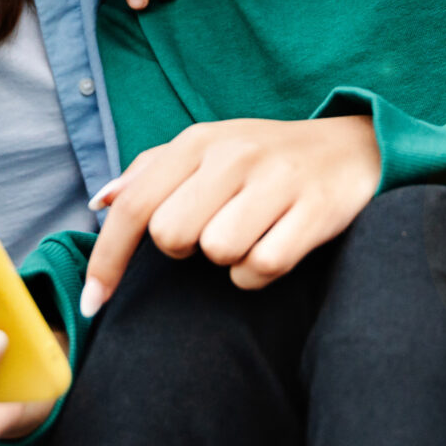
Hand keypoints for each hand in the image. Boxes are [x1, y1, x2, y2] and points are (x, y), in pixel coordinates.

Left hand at [80, 115, 380, 313]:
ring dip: (228, 259)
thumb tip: (101, 202)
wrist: (354, 148)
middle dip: (187, 248)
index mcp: (198, 141)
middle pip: (172, 236)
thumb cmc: (267, 157)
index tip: (92, 304)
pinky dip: (259, 273)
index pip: (135, 207)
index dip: (106, 260)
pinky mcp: (314, 210)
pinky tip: (274, 246)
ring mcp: (277, 180)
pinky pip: (261, 268)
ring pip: (218, 253)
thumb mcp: (208, 150)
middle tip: (215, 228)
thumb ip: (151, 173)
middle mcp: (233, 154)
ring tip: (250, 233)